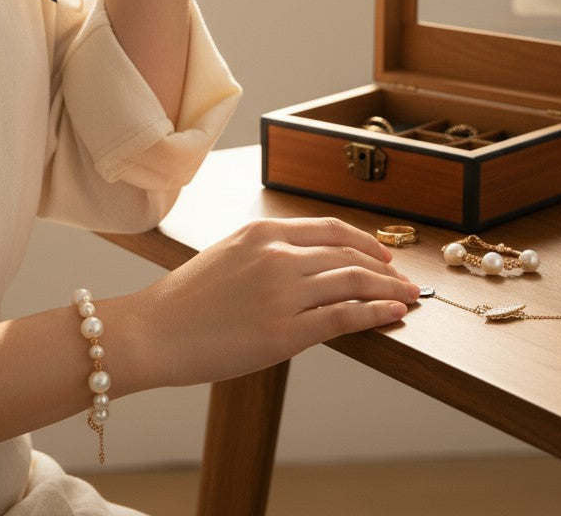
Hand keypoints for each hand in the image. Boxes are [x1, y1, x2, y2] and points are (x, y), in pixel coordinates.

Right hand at [113, 217, 420, 389]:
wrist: (152, 331)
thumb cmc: (183, 300)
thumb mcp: (227, 256)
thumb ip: (266, 253)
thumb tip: (308, 265)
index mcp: (262, 231)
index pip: (329, 228)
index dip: (363, 241)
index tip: (381, 253)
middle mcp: (277, 255)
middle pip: (348, 254)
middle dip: (384, 267)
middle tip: (404, 278)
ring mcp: (283, 292)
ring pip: (353, 281)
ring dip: (389, 289)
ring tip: (408, 298)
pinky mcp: (285, 331)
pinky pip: (344, 316)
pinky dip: (375, 313)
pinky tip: (394, 314)